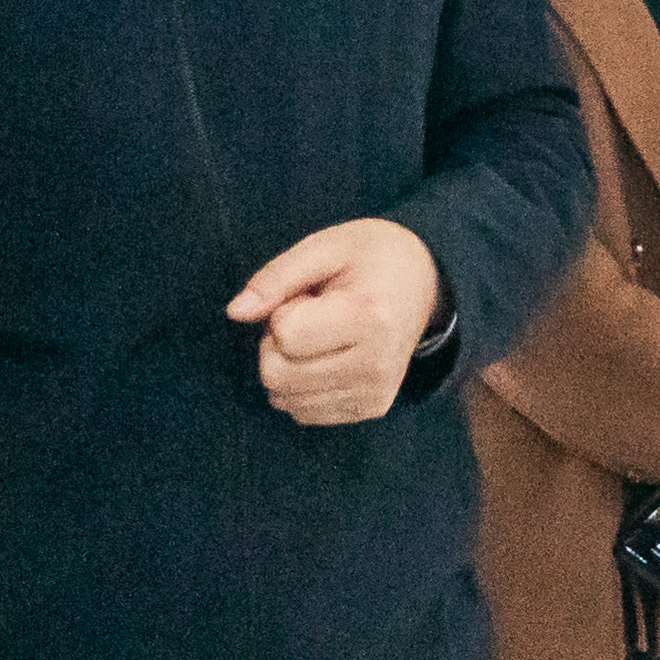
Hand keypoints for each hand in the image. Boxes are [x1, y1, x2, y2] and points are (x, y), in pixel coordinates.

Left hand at [228, 217, 443, 426]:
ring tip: (322, 336)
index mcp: (368, 317)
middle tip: (309, 317)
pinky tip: (329, 357)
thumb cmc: (370, 257)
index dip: (284, 310)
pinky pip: (304, 413)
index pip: (284, 336)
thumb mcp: (324, 247)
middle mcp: (376, 364)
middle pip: (277, 376)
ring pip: (286, 400)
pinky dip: (301, 386)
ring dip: (289, 366)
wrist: (425, 283)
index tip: (312, 296)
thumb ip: (276, 278)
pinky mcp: (372, 408)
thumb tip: (235, 312)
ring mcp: (376, 393)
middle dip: (277, 344)